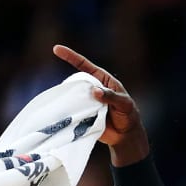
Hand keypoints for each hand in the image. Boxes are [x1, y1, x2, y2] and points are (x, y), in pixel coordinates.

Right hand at [52, 44, 150, 165]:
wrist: (126, 137)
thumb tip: (94, 90)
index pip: (85, 65)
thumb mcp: (124, 104)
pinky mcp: (83, 114)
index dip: (71, 57)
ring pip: (72, 95)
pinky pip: (73, 110)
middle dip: (70, 85)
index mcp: (102, 80)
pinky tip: (68, 116)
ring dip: (70, 99)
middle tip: (83, 99)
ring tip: (80, 109)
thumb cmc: (129, 116)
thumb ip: (111, 96)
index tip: (56, 49)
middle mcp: (92, 88)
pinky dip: (69, 111)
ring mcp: (86, 101)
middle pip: (76, 81)